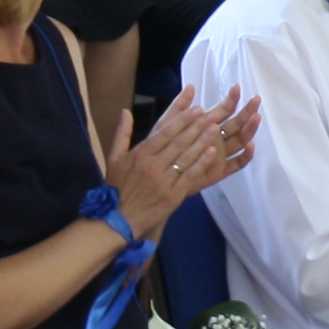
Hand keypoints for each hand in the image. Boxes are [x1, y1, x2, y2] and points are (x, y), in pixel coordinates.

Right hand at [111, 87, 258, 236]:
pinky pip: (189, 176)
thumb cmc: (117, 188)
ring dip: (202, 141)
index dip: (183, 120)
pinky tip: (212, 152)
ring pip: (186, 157)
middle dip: (197, 126)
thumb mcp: (113, 158)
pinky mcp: (173, 196)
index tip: (197, 109)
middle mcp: (153, 165)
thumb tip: (125, 111)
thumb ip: (121, 133)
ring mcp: (164, 181)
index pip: (165, 133)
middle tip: (212, 114)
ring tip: (215, 128)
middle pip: (179, 142)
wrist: (119, 219)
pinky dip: (201, 163)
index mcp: (140, 154)